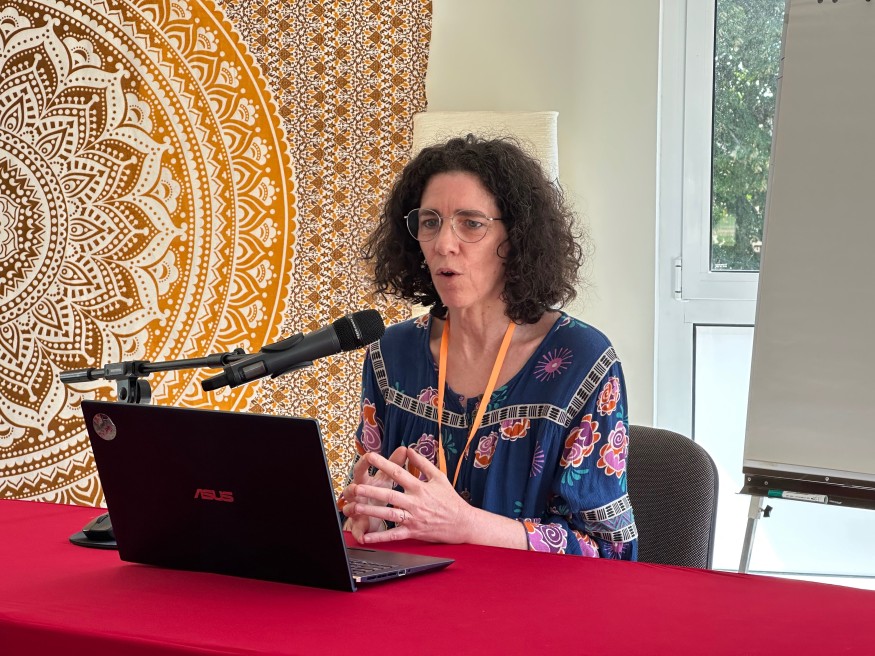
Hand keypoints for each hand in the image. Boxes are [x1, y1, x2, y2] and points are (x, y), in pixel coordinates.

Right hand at [340, 446, 407, 541]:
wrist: (372, 513)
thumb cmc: (379, 492)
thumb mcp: (386, 478)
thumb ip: (394, 464)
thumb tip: (405, 448)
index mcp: (365, 481)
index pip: (362, 469)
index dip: (365, 463)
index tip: (369, 456)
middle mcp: (358, 495)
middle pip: (352, 490)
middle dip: (353, 489)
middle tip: (355, 488)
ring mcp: (357, 510)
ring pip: (351, 509)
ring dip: (351, 509)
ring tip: (353, 510)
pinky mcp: (360, 525)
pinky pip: (359, 530)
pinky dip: (360, 534)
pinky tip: (363, 537)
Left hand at [342, 447, 474, 544]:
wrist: (462, 523)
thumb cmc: (450, 499)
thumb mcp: (439, 477)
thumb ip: (423, 463)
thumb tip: (409, 450)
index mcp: (420, 487)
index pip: (398, 473)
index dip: (383, 464)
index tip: (370, 456)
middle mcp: (414, 502)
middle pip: (389, 495)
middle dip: (370, 491)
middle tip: (354, 487)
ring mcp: (413, 518)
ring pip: (388, 514)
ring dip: (371, 511)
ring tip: (355, 508)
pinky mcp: (413, 532)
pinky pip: (394, 535)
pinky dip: (380, 537)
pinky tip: (366, 536)